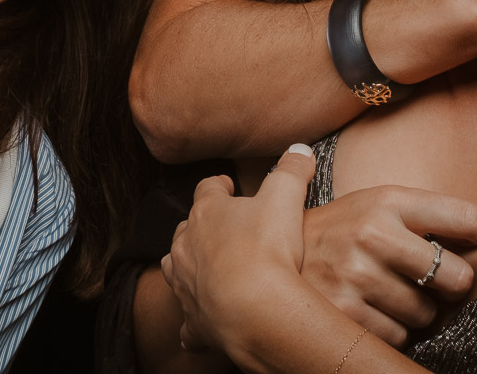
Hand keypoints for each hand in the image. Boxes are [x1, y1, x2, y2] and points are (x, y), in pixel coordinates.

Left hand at [162, 145, 318, 356]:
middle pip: (187, 228)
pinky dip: (191, 322)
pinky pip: (187, 323)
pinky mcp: (194, 319)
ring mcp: (186, 283)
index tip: (227, 184)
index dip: (218, 184)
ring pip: (176, 268)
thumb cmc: (267, 248)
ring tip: (202, 266)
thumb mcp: (286, 196)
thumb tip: (300, 149)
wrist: (256, 308)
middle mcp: (187, 245)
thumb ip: (292, 169)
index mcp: (207, 212)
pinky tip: (195, 328)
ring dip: (187, 265)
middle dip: (201, 226)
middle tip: (220, 227)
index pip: (207, 189)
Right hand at [300, 185, 476, 347]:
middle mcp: (374, 231)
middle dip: (450, 288)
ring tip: (381, 292)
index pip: (468, 217)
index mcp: (389, 198)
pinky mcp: (344, 312)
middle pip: (457, 279)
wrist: (265, 256)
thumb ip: (426, 223)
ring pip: (429, 314)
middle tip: (421, 280)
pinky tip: (365, 309)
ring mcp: (356, 273)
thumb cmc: (335, 233)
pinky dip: (392, 331)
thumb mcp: (376, 210)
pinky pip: (400, 337)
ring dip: (416, 312)